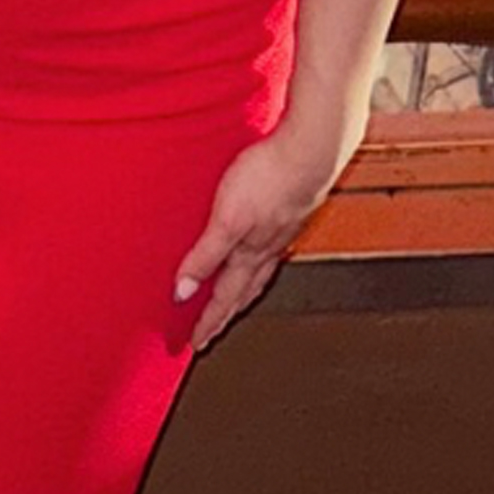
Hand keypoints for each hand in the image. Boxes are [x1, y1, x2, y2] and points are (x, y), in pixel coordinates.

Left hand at [173, 102, 364, 353]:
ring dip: (243, 289)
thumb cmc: (269, 179)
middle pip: (243, 291)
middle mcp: (267, 249)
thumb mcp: (226, 220)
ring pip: (258, 271)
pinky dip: (258, 260)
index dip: (208, 321)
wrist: (310, 151)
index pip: (224, 299)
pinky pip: (269, 247)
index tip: (196, 343)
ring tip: (233, 297)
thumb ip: (205, 256)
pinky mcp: (288, 209)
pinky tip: (256, 247)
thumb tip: (183, 291)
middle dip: (227, 313)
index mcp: (251, 256)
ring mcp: (280, 231)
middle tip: (214, 331)